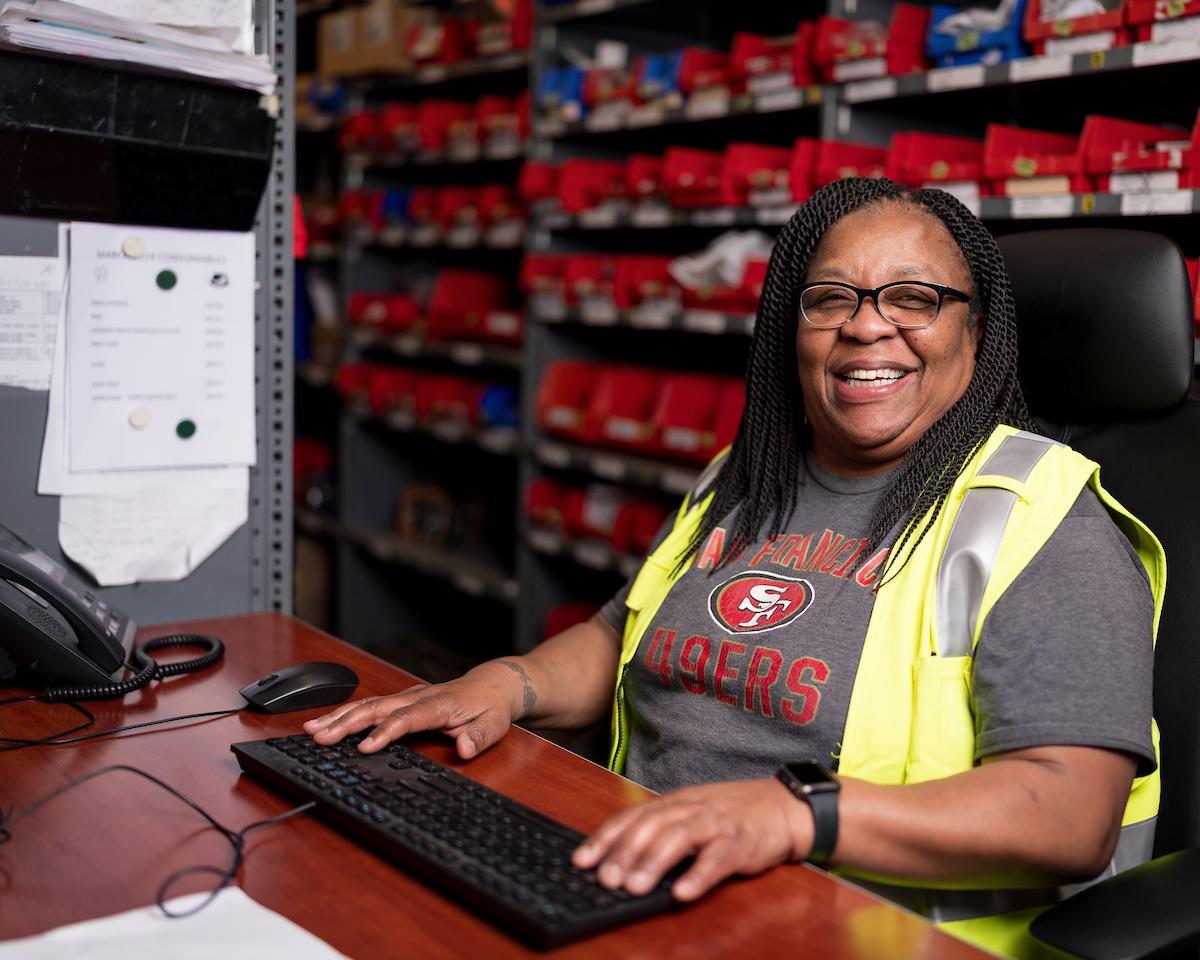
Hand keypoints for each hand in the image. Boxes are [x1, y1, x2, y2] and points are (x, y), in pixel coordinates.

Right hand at [301, 659, 536, 756]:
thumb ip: (479, 737)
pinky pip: (369, 705)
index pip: (406, 719)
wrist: (491, 685)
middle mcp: (417, 697)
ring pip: (368, 704)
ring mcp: (406, 696)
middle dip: (346, 723)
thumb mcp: (495, 725)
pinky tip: (325, 723)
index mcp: (438, 704)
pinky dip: (345, 713)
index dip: (384, 732)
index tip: (364, 747)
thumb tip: (464, 749)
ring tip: (310, 730)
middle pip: (377, 708)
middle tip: (320, 737)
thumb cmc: (490, 708)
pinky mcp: (400, 700)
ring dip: (339, 717)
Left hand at [572, 778, 813, 901]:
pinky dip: (698, 875)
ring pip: (679, 838)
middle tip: (606, 879)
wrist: (781, 806)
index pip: (632, 816)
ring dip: (654, 863)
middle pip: (651, 826)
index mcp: (674, 802)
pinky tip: (683, 892)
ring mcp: (716, 823)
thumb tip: (618, 861)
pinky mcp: (740, 842)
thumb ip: (660, 832)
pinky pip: (717, 859)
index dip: (605, 837)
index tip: (581, 860)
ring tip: (634, 887)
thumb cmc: (729, 815)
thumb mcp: (691, 815)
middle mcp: (690, 808)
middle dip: (625, 852)